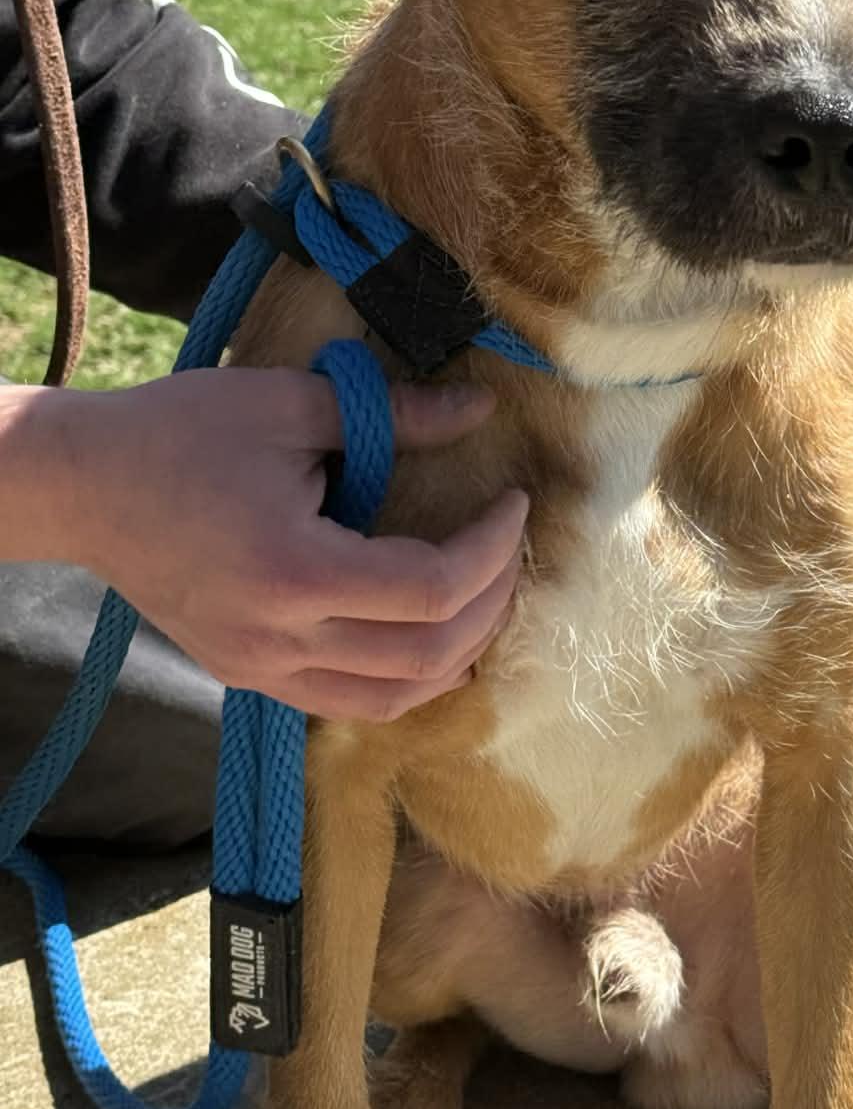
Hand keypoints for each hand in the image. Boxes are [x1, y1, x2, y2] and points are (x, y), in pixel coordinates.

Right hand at [19, 367, 525, 720]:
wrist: (82, 486)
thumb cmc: (179, 432)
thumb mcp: (289, 404)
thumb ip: (394, 415)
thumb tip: (480, 411)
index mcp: (295, 572)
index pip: (432, 589)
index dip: (493, 551)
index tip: (513, 503)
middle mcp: (281, 639)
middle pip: (427, 657)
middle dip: (491, 604)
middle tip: (509, 548)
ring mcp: (261, 669)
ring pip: (393, 701)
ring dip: (457, 655)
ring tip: (483, 596)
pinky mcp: (247, 675)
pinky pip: (347, 704)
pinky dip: (404, 678)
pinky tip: (427, 633)